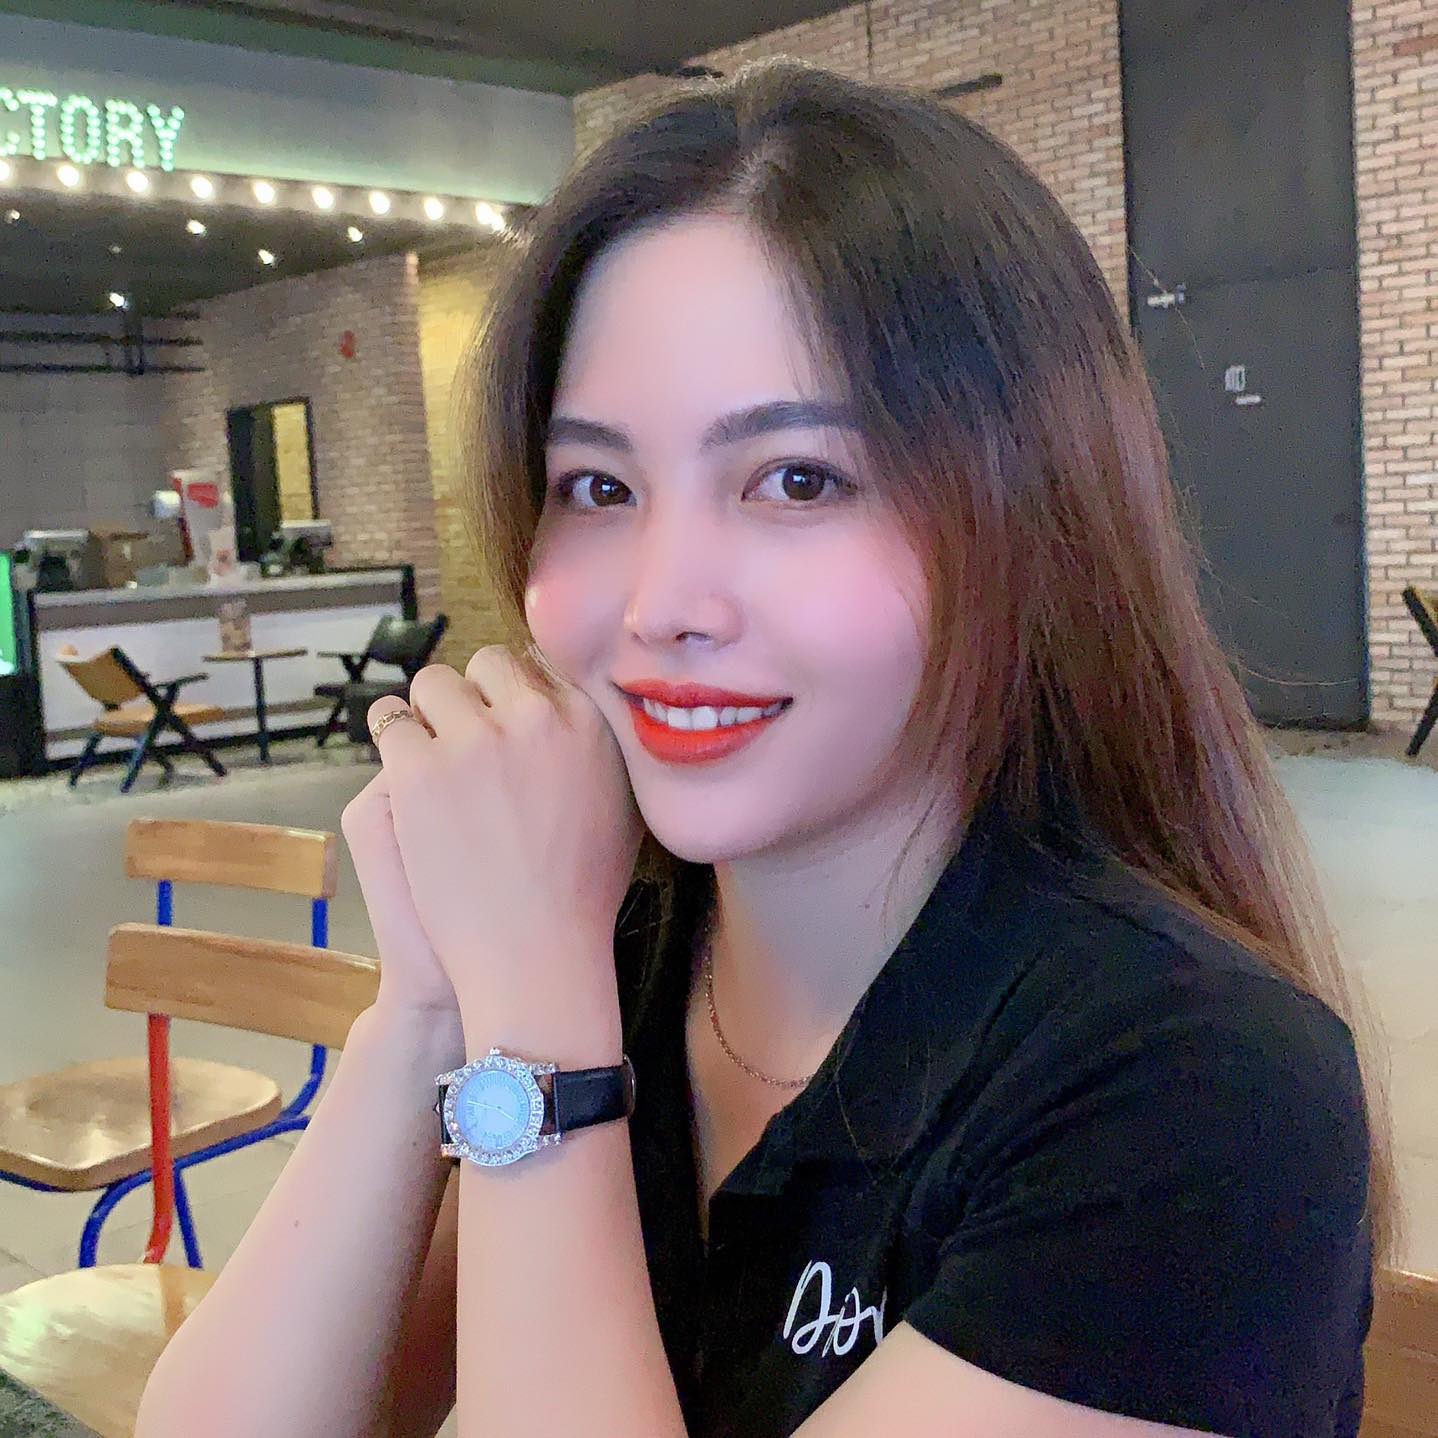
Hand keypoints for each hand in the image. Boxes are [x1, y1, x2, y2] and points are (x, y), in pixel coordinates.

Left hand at [364, 645, 643, 1033]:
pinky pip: (390, 723)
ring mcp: (472, 741)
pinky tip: (404, 778)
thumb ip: (600, 749)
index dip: (512, 695)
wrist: (533, 956)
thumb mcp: (623, 809)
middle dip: (471, 697)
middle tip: (463, 742)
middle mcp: (532, 717)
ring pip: (431, 685)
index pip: (535, 668)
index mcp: (586, 721)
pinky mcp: (419, 771)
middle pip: (484, 665)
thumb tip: (578, 707)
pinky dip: (394, 743)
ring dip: (427, 714)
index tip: (502, 724)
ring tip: (429, 757)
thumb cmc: (581, 894)